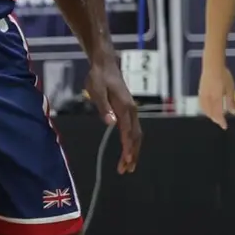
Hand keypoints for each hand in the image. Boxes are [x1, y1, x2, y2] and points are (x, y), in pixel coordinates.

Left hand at [85, 58, 141, 173]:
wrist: (105, 64)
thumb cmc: (99, 77)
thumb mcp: (97, 91)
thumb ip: (103, 107)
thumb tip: (111, 123)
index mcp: (125, 107)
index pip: (128, 132)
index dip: (128, 148)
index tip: (126, 162)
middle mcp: (132, 110)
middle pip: (136, 136)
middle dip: (132, 154)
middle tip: (125, 170)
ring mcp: (132, 110)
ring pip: (137, 134)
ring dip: (133, 150)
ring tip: (127, 166)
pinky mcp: (129, 110)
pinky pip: (134, 129)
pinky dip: (132, 142)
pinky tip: (128, 150)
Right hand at [198, 61, 234, 129]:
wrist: (212, 66)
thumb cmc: (223, 75)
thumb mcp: (230, 88)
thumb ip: (231, 100)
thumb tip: (233, 111)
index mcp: (217, 98)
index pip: (218, 113)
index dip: (221, 121)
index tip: (224, 126)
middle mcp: (209, 98)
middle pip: (211, 113)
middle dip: (216, 119)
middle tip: (221, 122)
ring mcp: (203, 95)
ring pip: (205, 110)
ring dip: (210, 115)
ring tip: (215, 118)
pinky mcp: (200, 92)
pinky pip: (201, 105)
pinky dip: (205, 110)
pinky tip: (208, 110)